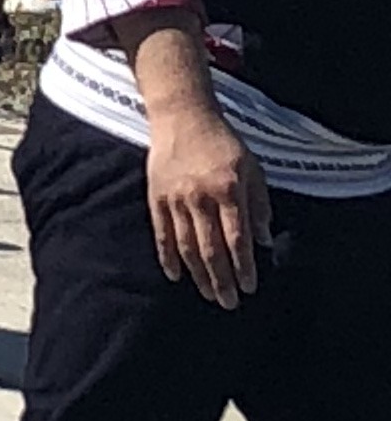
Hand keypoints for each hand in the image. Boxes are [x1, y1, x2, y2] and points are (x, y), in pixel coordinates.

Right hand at [148, 98, 267, 308]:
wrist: (183, 117)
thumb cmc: (223, 143)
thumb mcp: (252, 168)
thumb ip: (259, 204)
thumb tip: (264, 241)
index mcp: (227, 189)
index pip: (237, 238)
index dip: (243, 266)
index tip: (250, 287)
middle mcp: (200, 197)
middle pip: (211, 249)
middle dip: (221, 280)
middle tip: (229, 303)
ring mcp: (175, 199)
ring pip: (186, 246)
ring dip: (198, 275)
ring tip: (208, 295)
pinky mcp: (156, 198)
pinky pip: (162, 234)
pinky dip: (167, 257)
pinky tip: (175, 276)